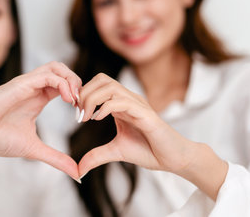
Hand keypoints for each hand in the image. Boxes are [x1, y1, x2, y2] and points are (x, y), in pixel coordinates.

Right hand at [0, 61, 81, 180]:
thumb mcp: (34, 150)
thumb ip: (56, 158)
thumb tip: (76, 173)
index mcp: (38, 98)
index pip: (65, 85)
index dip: (78, 95)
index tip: (82, 114)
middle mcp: (34, 88)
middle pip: (64, 71)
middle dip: (78, 83)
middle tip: (81, 104)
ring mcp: (28, 84)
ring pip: (57, 67)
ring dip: (71, 80)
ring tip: (75, 100)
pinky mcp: (21, 84)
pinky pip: (47, 75)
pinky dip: (62, 83)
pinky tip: (66, 99)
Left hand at [76, 73, 197, 177]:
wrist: (173, 159)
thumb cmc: (149, 151)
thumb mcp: (116, 152)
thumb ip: (97, 156)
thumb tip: (78, 170)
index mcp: (121, 103)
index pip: (99, 84)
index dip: (84, 93)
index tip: (76, 113)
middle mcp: (129, 99)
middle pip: (102, 79)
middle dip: (85, 93)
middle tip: (79, 114)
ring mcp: (138, 104)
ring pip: (110, 86)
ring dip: (92, 99)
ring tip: (86, 117)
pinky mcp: (146, 114)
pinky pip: (123, 102)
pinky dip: (106, 107)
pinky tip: (98, 119)